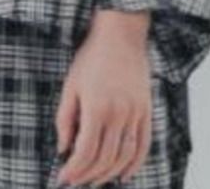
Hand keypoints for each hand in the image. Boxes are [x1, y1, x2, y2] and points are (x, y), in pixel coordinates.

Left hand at [53, 12, 152, 186]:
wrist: (120, 36)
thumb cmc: (91, 58)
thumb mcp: (70, 85)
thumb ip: (65, 118)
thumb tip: (63, 149)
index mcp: (96, 108)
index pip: (85, 151)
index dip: (74, 169)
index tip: (63, 178)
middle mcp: (118, 114)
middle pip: (104, 159)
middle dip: (88, 175)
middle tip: (76, 181)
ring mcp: (135, 114)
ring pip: (123, 157)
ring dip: (108, 174)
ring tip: (94, 180)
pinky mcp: (146, 112)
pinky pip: (143, 146)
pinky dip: (134, 165)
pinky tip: (123, 175)